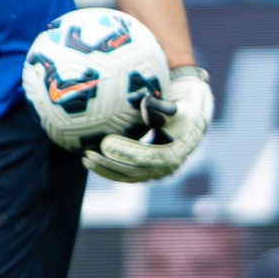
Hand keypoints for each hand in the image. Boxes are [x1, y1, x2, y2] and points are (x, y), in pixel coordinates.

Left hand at [85, 64, 212, 182]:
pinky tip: (93, 162)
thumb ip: (160, 106)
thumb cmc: (182, 114)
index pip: (145, 156)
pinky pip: (127, 176)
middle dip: (109, 164)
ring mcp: (157, 174)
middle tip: (89, 154)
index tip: (106, 142)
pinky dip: (110, 171)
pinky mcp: (149, 174)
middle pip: (133, 170)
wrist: (192, 128)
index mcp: (173, 154)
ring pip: (127, 176)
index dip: (125, 151)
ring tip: (86, 159)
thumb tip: (143, 100)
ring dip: (106, 170)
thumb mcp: (175, 108)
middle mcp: (165, 169)